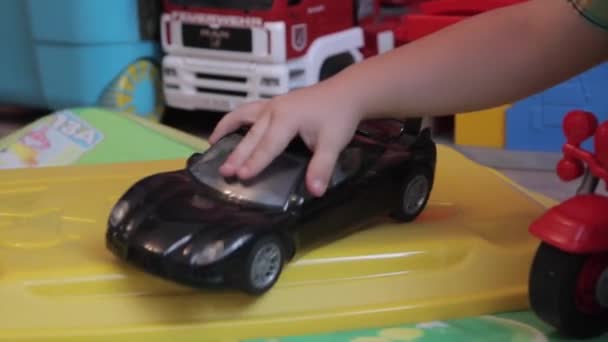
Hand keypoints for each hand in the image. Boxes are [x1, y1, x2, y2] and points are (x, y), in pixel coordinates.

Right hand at [209, 82, 363, 196]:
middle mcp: (274, 109)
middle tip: (223, 172)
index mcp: (287, 118)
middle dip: (237, 154)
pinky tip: (225, 129)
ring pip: (244, 118)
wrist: (347, 92)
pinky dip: (234, 119)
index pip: (268, 145)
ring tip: (212, 145)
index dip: (255, 162)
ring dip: (227, 131)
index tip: (241, 176)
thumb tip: (315, 191)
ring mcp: (272, 104)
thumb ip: (322, 167)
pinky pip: (248, 111)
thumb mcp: (334, 143)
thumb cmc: (339, 117)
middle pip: (252, 135)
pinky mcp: (274, 103)